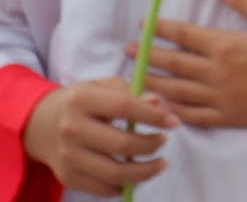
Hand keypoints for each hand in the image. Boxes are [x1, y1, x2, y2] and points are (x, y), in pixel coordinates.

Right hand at [22, 79, 175, 195]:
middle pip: (121, 144)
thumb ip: (134, 93)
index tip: (174, 122)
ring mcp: (67, 155)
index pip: (124, 107)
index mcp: (82, 99)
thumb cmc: (86, 101)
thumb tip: (160, 105)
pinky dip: (125, 186)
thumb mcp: (106, 86)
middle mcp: (71, 128)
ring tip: (160, 164)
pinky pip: (102, 189)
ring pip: (114, 173)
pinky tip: (137, 175)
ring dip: (145, 172)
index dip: (154, 116)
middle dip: (151, 145)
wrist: (43, 122)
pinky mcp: (67, 176)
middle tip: (164, 141)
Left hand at [129, 0, 246, 129]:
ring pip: (176, 90)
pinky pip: (191, 115)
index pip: (185, 35)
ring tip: (134, 76)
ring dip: (152, 81)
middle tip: (127, 50)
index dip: (161, 28)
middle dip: (148, 54)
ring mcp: (220, 98)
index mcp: (228, 45)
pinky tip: (159, 104)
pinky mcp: (227, 117)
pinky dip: (171, 109)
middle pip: (174, 63)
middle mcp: (218, 73)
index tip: (144, 24)